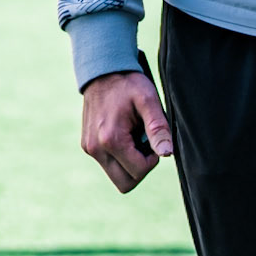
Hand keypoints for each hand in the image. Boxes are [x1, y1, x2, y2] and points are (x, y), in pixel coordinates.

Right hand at [81, 69, 173, 193]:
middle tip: (145, 143)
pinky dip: (120, 157)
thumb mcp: (148, 100)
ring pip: (116, 176)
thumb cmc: (128, 84)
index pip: (138, 172)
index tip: (153, 140)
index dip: (152, 161)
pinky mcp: (88, 146)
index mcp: (111, 139)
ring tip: (134, 137)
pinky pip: (108, 165)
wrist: (102, 71)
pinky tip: (124, 135)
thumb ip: (158, 128)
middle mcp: (96, 149)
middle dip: (140, 168)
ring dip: (130, 163)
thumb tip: (167, 154)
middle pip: (125, 184)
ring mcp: (89, 149)